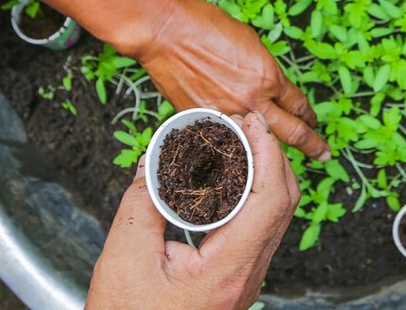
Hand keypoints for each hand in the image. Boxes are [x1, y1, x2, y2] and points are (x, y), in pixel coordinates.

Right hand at [88, 111, 299, 308]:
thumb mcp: (124, 256)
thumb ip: (142, 202)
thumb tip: (156, 161)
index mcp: (228, 271)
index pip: (270, 201)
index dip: (267, 155)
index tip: (250, 124)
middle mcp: (246, 276)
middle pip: (281, 206)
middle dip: (269, 157)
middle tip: (245, 125)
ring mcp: (244, 280)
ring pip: (271, 218)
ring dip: (261, 176)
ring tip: (236, 145)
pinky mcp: (234, 280)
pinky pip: (253, 231)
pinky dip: (247, 198)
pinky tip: (223, 181)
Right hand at [134, 0, 330, 159]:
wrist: (167, 33)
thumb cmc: (206, 26)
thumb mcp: (250, 42)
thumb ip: (264, 70)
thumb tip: (269, 85)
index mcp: (269, 77)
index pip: (298, 104)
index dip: (308, 115)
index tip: (313, 122)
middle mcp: (253, 100)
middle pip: (292, 132)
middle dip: (312, 144)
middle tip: (325, 154)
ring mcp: (229, 114)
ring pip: (260, 142)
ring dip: (272, 151)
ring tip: (283, 162)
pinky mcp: (204, 121)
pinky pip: (228, 139)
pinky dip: (236, 145)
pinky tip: (241, 152)